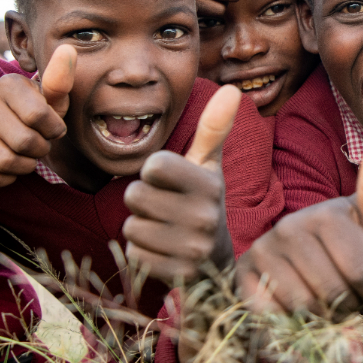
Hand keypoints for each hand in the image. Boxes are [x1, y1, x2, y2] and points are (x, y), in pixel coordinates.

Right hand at [0, 45, 74, 186]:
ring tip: (26, 154)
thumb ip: (60, 79)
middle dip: (41, 149)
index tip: (53, 127)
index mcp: (8, 84)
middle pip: (24, 142)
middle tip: (40, 143)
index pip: (38, 116)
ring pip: (6, 162)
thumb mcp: (50, 97)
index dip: (54, 129)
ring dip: (26, 165)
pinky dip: (7, 178)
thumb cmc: (34, 110)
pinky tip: (10, 165)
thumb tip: (68, 48)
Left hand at [122, 85, 240, 283]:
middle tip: (164, 209)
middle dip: (142, 201)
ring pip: (131, 226)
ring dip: (140, 228)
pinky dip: (141, 253)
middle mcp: (204, 216)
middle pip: (135, 195)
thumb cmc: (203, 203)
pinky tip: (162, 251)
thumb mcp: (209, 167)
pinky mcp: (176, 275)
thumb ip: (213, 129)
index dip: (153, 172)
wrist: (217, 263)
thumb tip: (231, 88)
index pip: (153, 165)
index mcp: (209, 184)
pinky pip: (133, 254)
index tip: (170, 182)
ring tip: (164, 230)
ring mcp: (192, 249)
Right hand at [236, 136, 362, 320]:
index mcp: (328, 213)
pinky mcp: (243, 274)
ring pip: (306, 309)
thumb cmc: (341, 244)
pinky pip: (275, 317)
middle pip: (337, 295)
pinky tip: (297, 309)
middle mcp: (291, 226)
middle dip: (349, 311)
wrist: (292, 257)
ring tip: (325, 307)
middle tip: (348, 304)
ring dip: (322, 321)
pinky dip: (291, 324)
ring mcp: (264, 250)